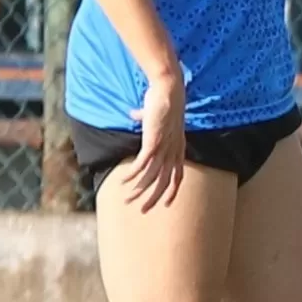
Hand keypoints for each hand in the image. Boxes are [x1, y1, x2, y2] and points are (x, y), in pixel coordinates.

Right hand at [120, 72, 185, 212]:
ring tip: (127, 200)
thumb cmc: (162, 101)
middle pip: (165, 182)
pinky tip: (123, 181)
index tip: (166, 204)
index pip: (178, 176)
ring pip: (152, 177)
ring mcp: (164, 148)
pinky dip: (132, 174)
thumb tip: (134, 114)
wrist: (168, 91)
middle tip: (143, 210)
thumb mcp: (155, 116)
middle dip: (153, 198)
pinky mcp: (153, 143)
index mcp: (178, 148)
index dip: (172, 191)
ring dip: (138, 190)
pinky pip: (142, 165)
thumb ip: (144, 118)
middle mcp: (173, 151)